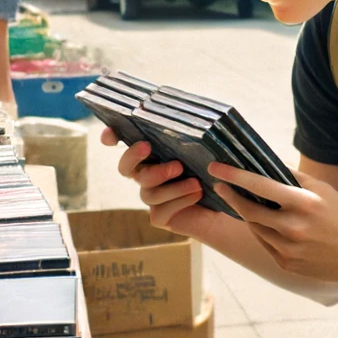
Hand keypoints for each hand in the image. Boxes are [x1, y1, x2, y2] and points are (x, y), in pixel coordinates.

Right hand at [102, 130, 219, 238]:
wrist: (228, 203)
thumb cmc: (215, 170)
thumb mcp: (207, 150)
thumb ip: (194, 138)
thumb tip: (192, 121)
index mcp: (152, 154)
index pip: (123, 142)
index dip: (111, 138)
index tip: (109, 135)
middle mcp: (145, 174)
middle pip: (126, 167)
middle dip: (135, 157)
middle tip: (154, 150)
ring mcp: (150, 197)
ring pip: (148, 191)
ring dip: (173, 186)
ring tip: (195, 183)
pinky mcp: (159, 216)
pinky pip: (160, 210)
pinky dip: (180, 201)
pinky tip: (197, 194)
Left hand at [208, 163, 337, 286]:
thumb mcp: (323, 191)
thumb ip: (295, 178)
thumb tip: (267, 165)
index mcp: (303, 203)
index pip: (260, 185)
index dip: (234, 175)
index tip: (216, 167)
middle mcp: (292, 227)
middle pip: (248, 210)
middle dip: (230, 196)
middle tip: (220, 185)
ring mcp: (287, 249)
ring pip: (254, 227)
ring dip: (249, 214)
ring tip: (252, 204)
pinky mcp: (285, 264)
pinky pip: (265, 243)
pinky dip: (264, 231)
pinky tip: (272, 226)